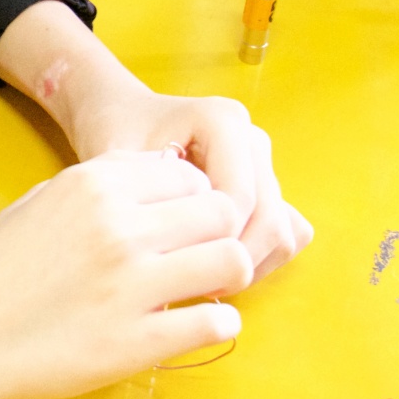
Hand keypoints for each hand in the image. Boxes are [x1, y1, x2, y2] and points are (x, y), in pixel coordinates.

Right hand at [0, 151, 250, 398]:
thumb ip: (101, 190)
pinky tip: (192, 325)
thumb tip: (162, 189)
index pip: (188, 175)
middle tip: (198, 257)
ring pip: (231, 262)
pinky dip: (215, 324)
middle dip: (217, 233)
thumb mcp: (41, 201)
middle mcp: (119, 226)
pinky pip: (214, 324)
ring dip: (226, 276)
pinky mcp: (135, 343)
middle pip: (220, 212)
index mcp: (93, 185)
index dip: (192, 200)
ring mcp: (130, 286)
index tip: (179, 223)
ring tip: (203, 290)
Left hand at [62, 89, 311, 282]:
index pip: (238, 200)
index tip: (175, 263)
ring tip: (200, 279)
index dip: (212, 241)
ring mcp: (263, 164)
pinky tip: (212, 267)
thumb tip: (168, 263)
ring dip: (249, 265)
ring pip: (284, 231)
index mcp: (223, 121)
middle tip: (193, 285)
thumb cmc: (113, 133)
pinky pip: (285, 234)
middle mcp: (252, 139)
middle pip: (271, 219)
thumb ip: (140, 200)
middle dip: (235, 260)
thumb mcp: (114, 162)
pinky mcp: (267, 188)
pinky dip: (257, 259)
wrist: (121, 113)